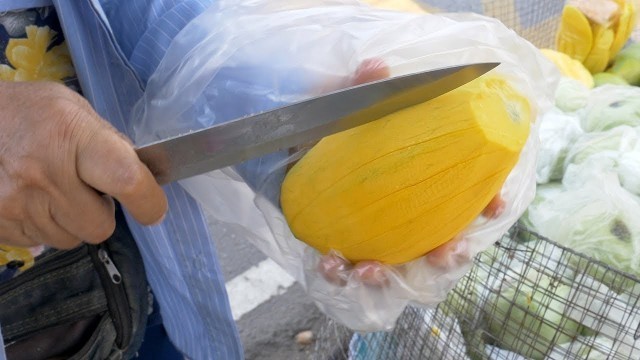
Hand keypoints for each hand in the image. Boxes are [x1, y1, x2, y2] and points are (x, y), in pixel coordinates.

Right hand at [0, 81, 167, 248]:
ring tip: (54, 190)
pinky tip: (32, 199)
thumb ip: (108, 143)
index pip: (126, 179)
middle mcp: (42, 173)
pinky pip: (40, 244)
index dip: (148, 201)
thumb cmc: (26, 112)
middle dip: (101, 212)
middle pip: (100, 226)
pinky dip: (44, 226)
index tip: (154, 209)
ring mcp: (15, 203)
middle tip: (88, 189)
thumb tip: (141, 176)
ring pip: (70, 240)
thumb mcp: (72, 110)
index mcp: (70, 136)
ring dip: (71, 221)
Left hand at [310, 59, 507, 286]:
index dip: (485, 203)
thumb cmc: (319, 125)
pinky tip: (331, 262)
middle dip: (449, 257)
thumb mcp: (338, 106)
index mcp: (414, 184)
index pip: (461, 198)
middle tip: (445, 252)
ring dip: (391, 279)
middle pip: (438, 248)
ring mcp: (369, 238)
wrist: (275, 145)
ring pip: (395, 274)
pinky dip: (340, 276)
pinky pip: (343, 277)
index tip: (494, 204)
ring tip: (372, 269)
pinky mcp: (335, 252)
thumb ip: (357, 90)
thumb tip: (376, 68)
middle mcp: (399, 216)